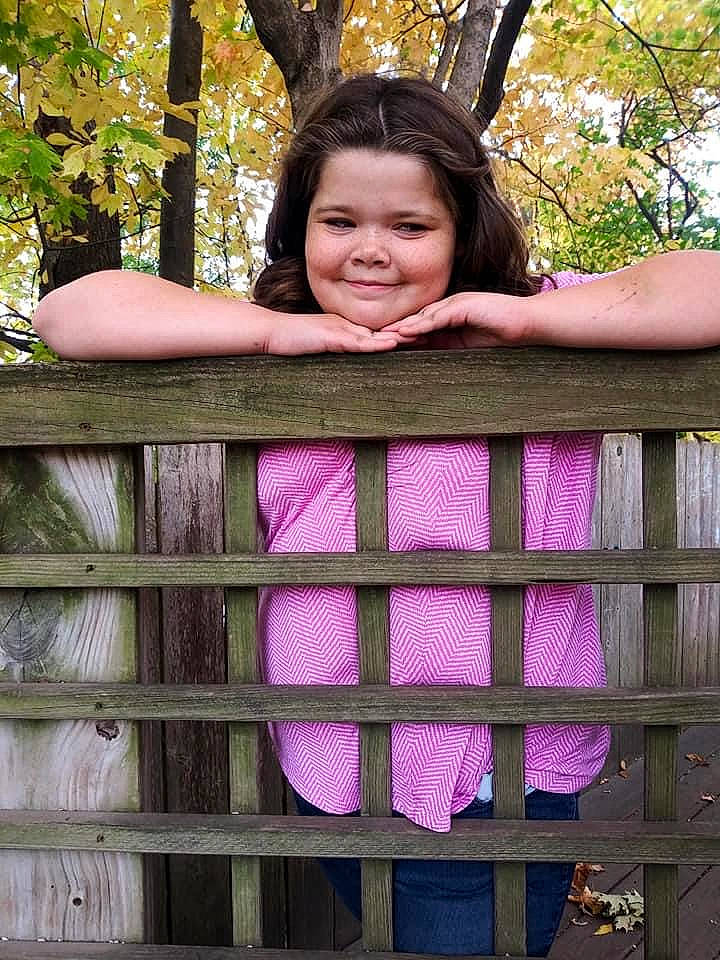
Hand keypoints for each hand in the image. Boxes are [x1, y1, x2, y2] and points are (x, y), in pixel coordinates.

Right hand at [265, 311, 416, 354]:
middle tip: (431, 334)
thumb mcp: (319, 345)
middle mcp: (346, 325)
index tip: (419, 337)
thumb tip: (349, 358)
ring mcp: (339, 329)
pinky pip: (356, 341)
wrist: (270, 332)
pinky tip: (390, 345)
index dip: (398, 334)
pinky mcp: (330, 337)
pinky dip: (374, 343)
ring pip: (374, 334)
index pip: (376, 332)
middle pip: (381, 330)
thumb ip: (335, 349)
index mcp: (345, 328)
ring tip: (420, 339)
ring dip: (397, 337)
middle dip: (405, 333)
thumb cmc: (290, 341)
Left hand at [383, 292, 531, 348]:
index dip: (404, 334)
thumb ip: (449, 344)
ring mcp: (457, 304)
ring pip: (423, 316)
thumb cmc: (503, 333)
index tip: (385, 345)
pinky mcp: (464, 306)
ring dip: (403, 326)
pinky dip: (421, 324)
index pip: (422, 325)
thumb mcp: (469, 342)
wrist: (527, 323)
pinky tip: (407, 332)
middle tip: (374, 339)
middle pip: (417, 318)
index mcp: (451, 315)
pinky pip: (438, 317)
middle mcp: (450, 306)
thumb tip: (430, 354)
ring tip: (384, 336)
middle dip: (397, 329)